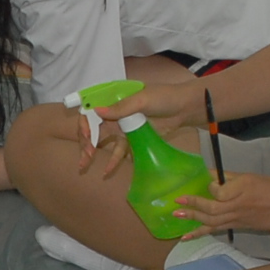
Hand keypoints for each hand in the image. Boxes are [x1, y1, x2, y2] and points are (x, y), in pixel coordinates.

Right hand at [76, 81, 208, 179]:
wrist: (185, 108)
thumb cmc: (164, 98)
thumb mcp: (142, 100)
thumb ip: (121, 107)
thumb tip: (97, 111)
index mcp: (114, 99)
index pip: (91, 110)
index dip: (84, 123)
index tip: (85, 136)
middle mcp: (115, 113)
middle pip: (93, 128)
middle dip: (85, 142)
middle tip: (84, 156)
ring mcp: (123, 127)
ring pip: (103, 141)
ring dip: (93, 152)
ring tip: (84, 165)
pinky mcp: (133, 139)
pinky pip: (119, 151)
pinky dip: (113, 161)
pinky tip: (107, 171)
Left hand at [172, 170, 269, 235]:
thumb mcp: (251, 176)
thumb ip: (229, 177)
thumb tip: (209, 175)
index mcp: (243, 189)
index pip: (220, 191)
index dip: (210, 188)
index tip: (207, 183)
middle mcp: (238, 206)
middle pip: (212, 209)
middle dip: (194, 205)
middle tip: (177, 200)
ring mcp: (237, 219)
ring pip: (211, 221)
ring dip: (192, 219)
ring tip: (176, 215)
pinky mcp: (237, 226)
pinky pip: (215, 230)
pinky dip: (199, 233)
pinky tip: (186, 236)